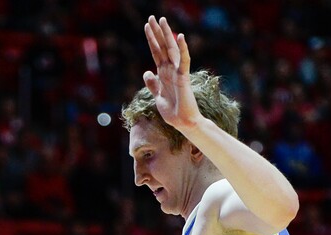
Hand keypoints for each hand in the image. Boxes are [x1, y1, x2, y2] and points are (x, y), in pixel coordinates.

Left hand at [143, 16, 201, 133]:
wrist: (183, 122)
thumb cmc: (172, 111)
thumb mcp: (157, 96)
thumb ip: (152, 84)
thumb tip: (146, 72)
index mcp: (163, 73)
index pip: (156, 52)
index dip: (151, 39)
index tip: (147, 26)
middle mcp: (170, 69)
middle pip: (162, 47)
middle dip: (157, 32)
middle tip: (152, 17)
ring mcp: (177, 72)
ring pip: (171, 50)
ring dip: (167, 35)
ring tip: (162, 21)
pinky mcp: (184, 77)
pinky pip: (184, 61)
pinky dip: (182, 50)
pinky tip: (180, 37)